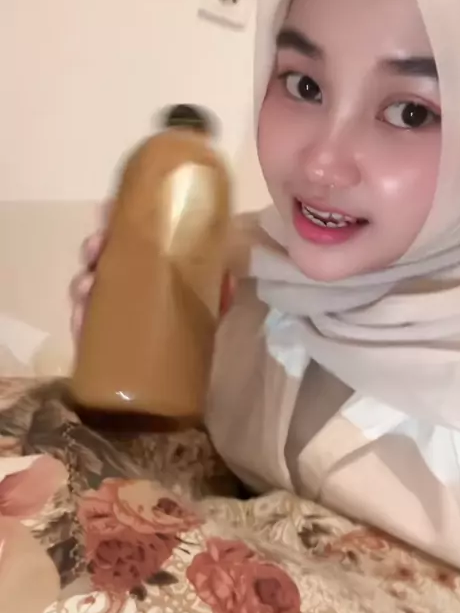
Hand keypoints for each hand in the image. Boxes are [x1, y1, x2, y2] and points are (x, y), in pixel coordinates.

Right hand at [69, 205, 234, 341]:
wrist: (187, 401)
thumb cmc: (200, 342)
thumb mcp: (213, 307)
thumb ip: (220, 286)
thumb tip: (227, 265)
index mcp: (160, 271)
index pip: (138, 237)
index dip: (120, 220)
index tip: (108, 211)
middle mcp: (135, 287)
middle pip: (107, 257)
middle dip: (96, 247)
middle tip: (94, 247)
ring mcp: (115, 313)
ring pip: (90, 285)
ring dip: (83, 279)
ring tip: (86, 284)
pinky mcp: (101, 341)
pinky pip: (84, 323)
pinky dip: (78, 316)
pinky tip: (79, 315)